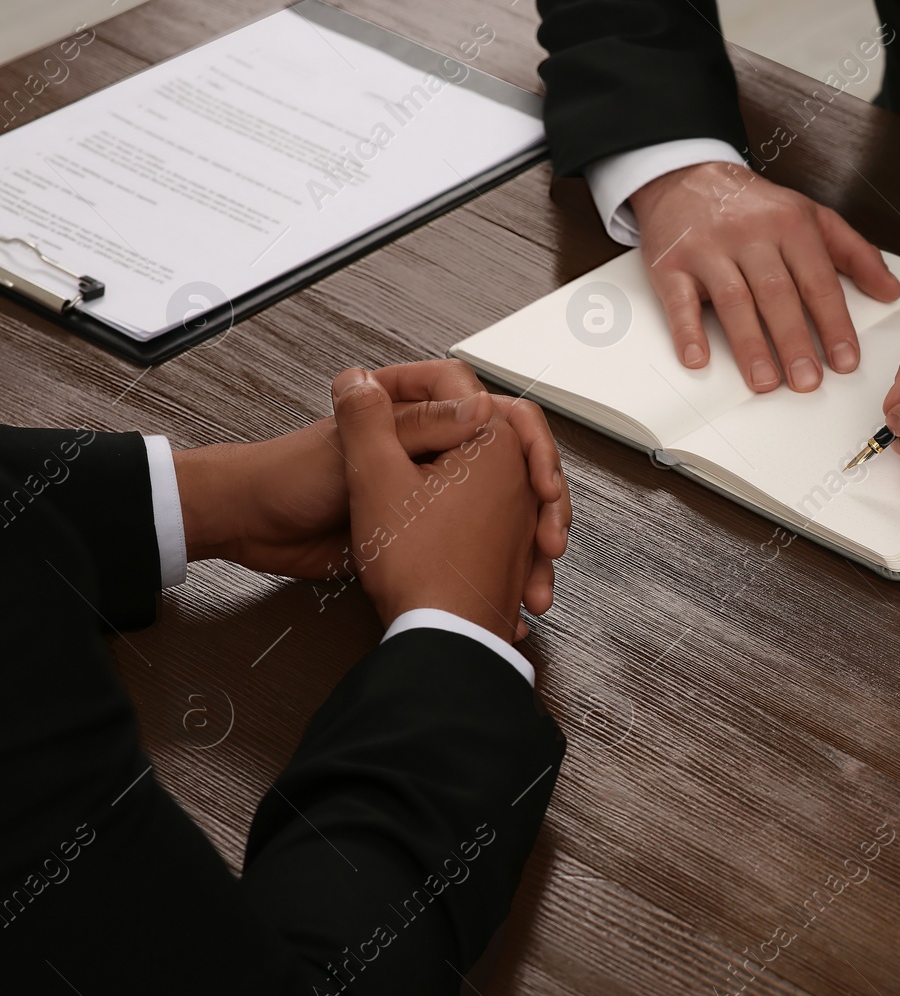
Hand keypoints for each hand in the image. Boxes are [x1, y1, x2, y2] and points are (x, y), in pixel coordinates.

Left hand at [175, 359, 570, 615]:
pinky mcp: (421, 521)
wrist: (254, 528)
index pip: (489, 406)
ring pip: (499, 503)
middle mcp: (430, 441)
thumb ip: (421, 426)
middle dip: (537, 499)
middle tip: (548, 530)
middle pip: (506, 459)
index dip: (522, 437)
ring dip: (524, 539)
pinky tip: (513, 589)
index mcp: (414, 407)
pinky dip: (498, 563)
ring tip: (536, 572)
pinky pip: (473, 536)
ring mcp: (428, 483)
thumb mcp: (361, 450)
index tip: (536, 471)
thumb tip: (482, 408)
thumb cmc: (290, 477)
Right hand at [631, 162, 899, 391]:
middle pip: (776, 293)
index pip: (818, 281)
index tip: (844, 360)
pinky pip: (679, 301)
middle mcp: (750, 234)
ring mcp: (708, 249)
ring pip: (733, 300)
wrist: (687, 177)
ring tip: (765, 381)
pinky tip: (699, 359)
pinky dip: (688, 332)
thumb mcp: (812, 217)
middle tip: (807, 381)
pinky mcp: (671, 263)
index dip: (834, 324)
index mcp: (790, 225)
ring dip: (750, 345)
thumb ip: (855, 253)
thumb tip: (890, 290)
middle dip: (794, 341)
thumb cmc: (753, 207)